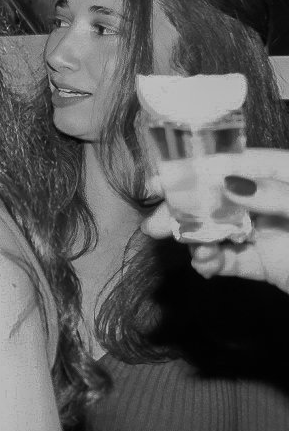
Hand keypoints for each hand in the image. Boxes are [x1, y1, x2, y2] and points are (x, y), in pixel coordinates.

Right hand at [146, 147, 288, 294]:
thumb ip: (274, 194)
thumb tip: (228, 185)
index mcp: (282, 175)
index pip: (232, 163)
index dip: (193, 169)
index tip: (158, 181)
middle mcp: (269, 200)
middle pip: (215, 196)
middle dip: (183, 209)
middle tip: (154, 225)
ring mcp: (265, 232)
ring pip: (216, 228)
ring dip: (195, 238)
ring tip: (191, 251)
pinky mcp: (263, 264)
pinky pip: (227, 259)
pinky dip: (211, 262)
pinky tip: (208, 266)